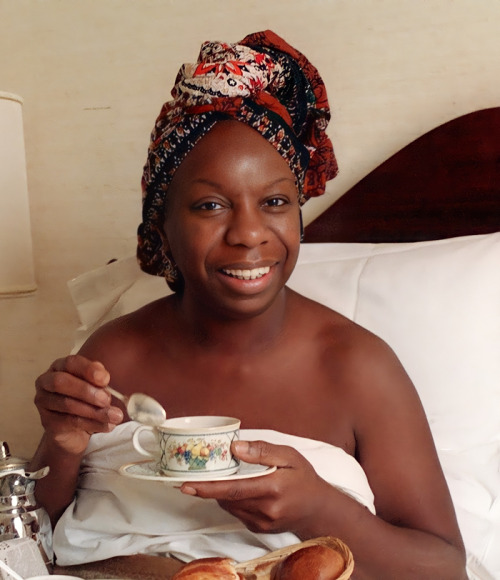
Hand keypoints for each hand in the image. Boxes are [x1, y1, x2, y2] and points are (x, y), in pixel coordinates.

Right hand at [34, 354, 123, 454]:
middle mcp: (47, 382)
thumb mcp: (96, 387)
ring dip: (95, 411)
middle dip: (86, 390)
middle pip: (61, 381)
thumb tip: (103, 378)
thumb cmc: (87, 400)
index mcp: (60, 367)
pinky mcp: (47, 422)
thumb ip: (99, 380)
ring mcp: (43, 402)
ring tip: (115, 416)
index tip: (106, 379)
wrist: (75, 431)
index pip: (71, 362)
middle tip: (106, 400)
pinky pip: (70, 422)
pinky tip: (108, 425)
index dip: (88, 369)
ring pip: (67, 404)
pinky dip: (92, 423)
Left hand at [180, 440, 328, 533]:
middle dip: (207, 488)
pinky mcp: (259, 529)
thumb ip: (262, 451)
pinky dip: (231, 500)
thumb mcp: (289, 456)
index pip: (233, 489)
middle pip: (227, 498)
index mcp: (273, 488)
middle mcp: (266, 510)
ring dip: (219, 493)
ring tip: (212, 478)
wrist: (318, 509)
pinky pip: (237, 512)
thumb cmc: (304, 478)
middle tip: (187, 478)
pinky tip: (235, 489)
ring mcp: (262, 523)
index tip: (186, 484)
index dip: (208, 487)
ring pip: (230, 506)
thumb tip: (236, 447)